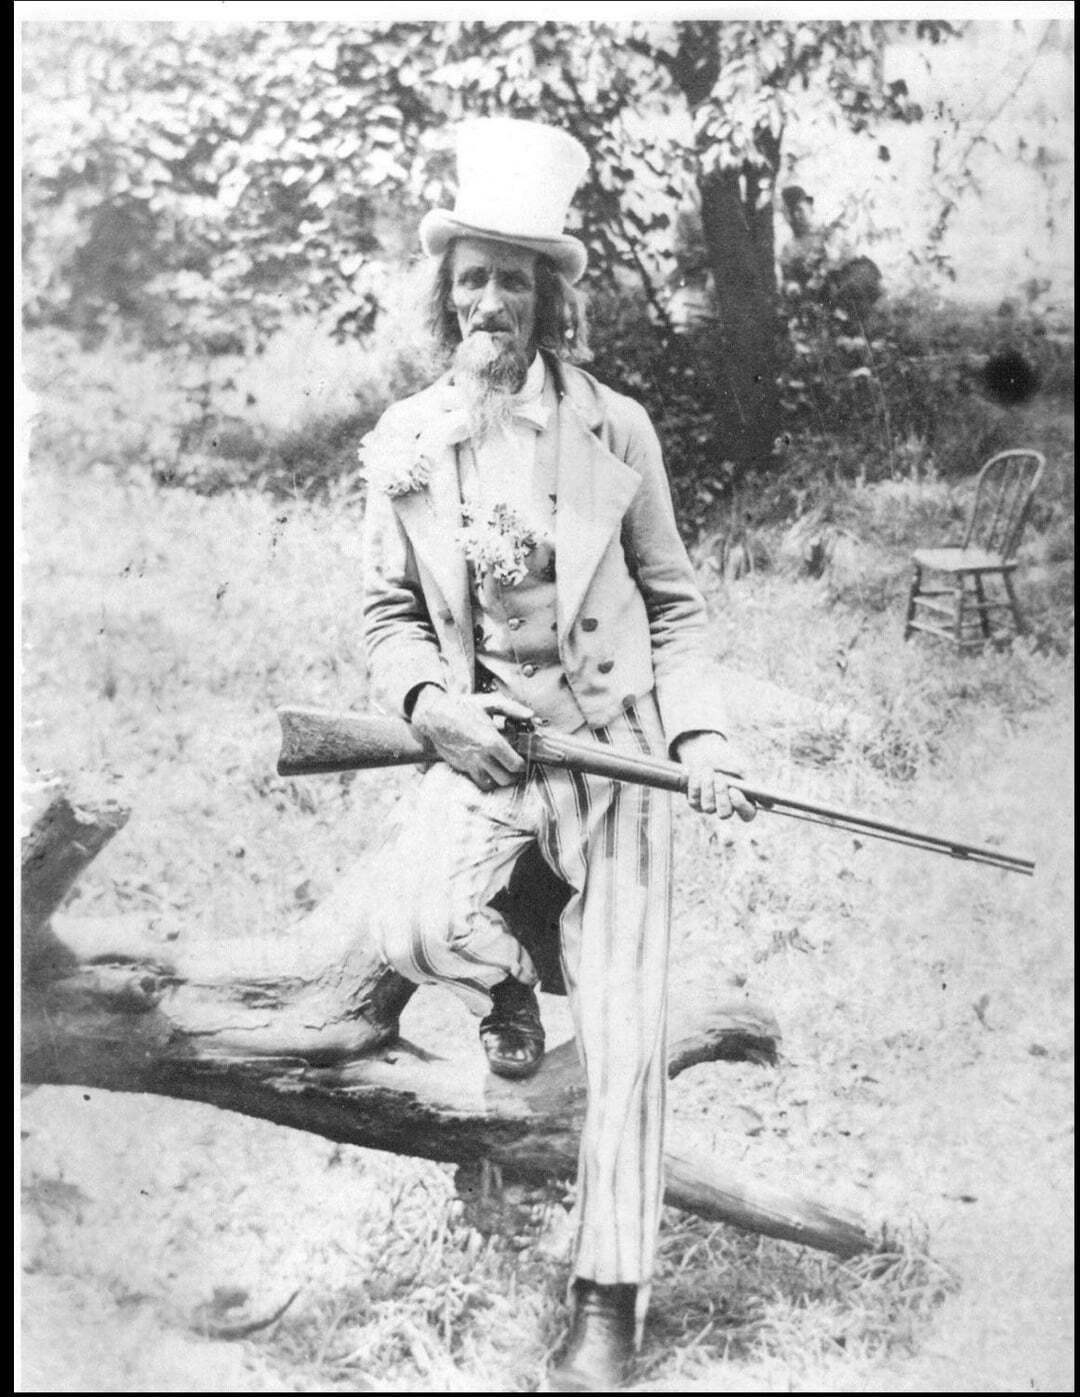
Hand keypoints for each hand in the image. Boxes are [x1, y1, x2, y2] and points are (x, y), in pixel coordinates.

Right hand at [410, 688, 534, 790]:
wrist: (435, 716)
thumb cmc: (463, 708)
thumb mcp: (489, 703)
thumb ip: (512, 709)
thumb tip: (530, 715)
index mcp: (492, 741)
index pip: (515, 764)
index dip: (522, 764)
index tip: (522, 759)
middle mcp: (482, 756)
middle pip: (506, 779)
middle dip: (513, 775)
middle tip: (513, 766)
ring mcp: (470, 764)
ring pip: (491, 784)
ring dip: (498, 779)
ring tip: (501, 770)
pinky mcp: (461, 767)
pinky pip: (477, 782)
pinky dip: (485, 780)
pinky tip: (487, 769)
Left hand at [673, 732, 756, 821]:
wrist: (706, 750)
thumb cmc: (728, 760)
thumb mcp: (742, 767)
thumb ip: (752, 783)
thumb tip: (769, 804)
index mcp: (744, 801)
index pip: (747, 814)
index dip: (741, 806)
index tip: (734, 790)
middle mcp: (727, 807)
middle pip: (725, 814)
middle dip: (721, 796)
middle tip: (720, 777)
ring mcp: (710, 806)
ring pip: (708, 808)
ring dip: (707, 787)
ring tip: (708, 769)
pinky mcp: (695, 802)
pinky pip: (693, 800)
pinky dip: (694, 784)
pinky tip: (694, 772)